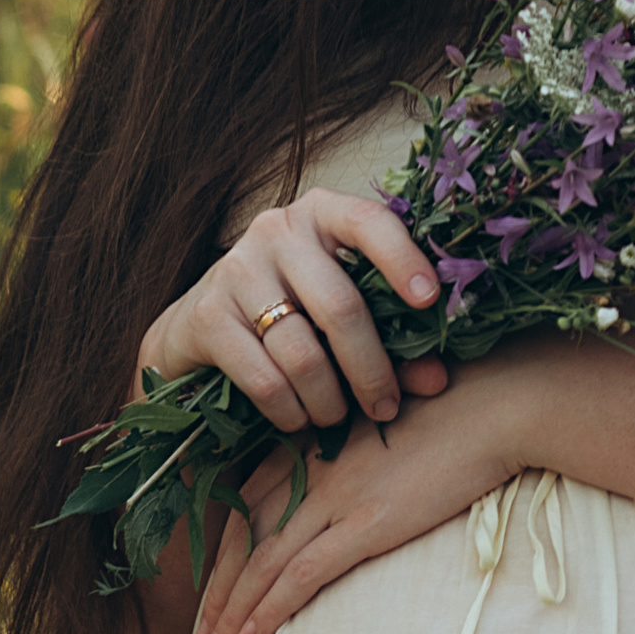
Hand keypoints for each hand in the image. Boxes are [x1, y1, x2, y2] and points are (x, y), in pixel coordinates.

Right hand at [137, 188, 450, 438]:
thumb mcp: (340, 311)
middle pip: (340, 306)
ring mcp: (236, 270)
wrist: (198, 325)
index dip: (403, 259)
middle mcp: (276, 231)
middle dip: (371, 369)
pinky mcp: (206, 316)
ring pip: (301, 351)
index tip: (429, 301)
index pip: (369, 221)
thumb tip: (437, 379)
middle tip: (384, 406)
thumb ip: (393, 339)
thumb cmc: (291, 310)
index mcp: (322, 214)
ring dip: (329, 400)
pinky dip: (289, 411)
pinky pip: (263, 379)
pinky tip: (298, 419)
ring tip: (336, 417)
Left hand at [193, 355, 539, 633]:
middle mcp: (313, 468)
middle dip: (218, 589)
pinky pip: (303, 573)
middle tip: (203, 631)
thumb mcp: (390, 424)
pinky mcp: (367, 522)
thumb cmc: (458, 409)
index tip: (216, 584)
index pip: (247, 502)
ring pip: (264, 561)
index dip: (225, 548)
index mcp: (315, 442)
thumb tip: (362, 484)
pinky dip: (273, 606)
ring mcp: (337, 496)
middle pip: (244, 536)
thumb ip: (361, 453)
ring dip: (234, 610)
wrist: (496, 404)